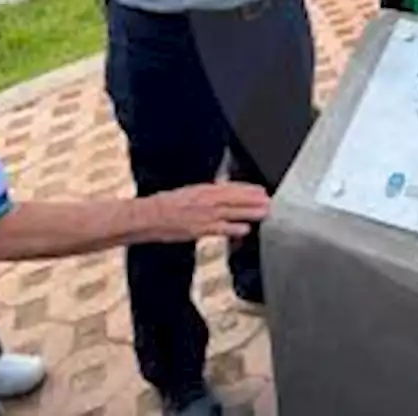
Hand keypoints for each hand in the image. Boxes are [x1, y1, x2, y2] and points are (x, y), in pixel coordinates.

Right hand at [145, 182, 271, 241]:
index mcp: (204, 189)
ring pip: (232, 212)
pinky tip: (245, 229)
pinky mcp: (199, 229)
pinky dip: (233, 229)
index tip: (261, 190)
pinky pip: (220, 228)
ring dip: (250, 212)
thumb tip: (222, 190)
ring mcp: (204, 215)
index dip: (248, 188)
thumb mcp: (189, 192)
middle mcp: (206, 200)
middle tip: (269, 200)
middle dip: (254, 199)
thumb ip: (207, 193)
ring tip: (265, 212)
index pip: (231, 187)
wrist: (148, 216)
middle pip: (235, 198)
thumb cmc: (165, 204)